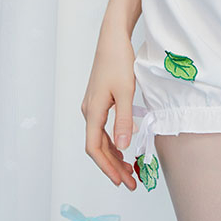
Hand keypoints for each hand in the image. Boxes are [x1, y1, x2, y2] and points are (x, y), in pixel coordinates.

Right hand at [81, 25, 138, 189]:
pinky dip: (113, 141)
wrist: (112, 38)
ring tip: (130, 170)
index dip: (106, 167)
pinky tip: (124, 147)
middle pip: (98, 147)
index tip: (120, 181)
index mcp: (93, 111)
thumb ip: (125, 120)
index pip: (94, 148)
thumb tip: (123, 146)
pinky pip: (103, 128)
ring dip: (114, 155)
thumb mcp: (126, 91)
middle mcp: (89, 111)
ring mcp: (92, 106)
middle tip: (131, 182)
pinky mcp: (99, 100)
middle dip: (113, 166)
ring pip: (100, 138)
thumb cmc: (118, 61)